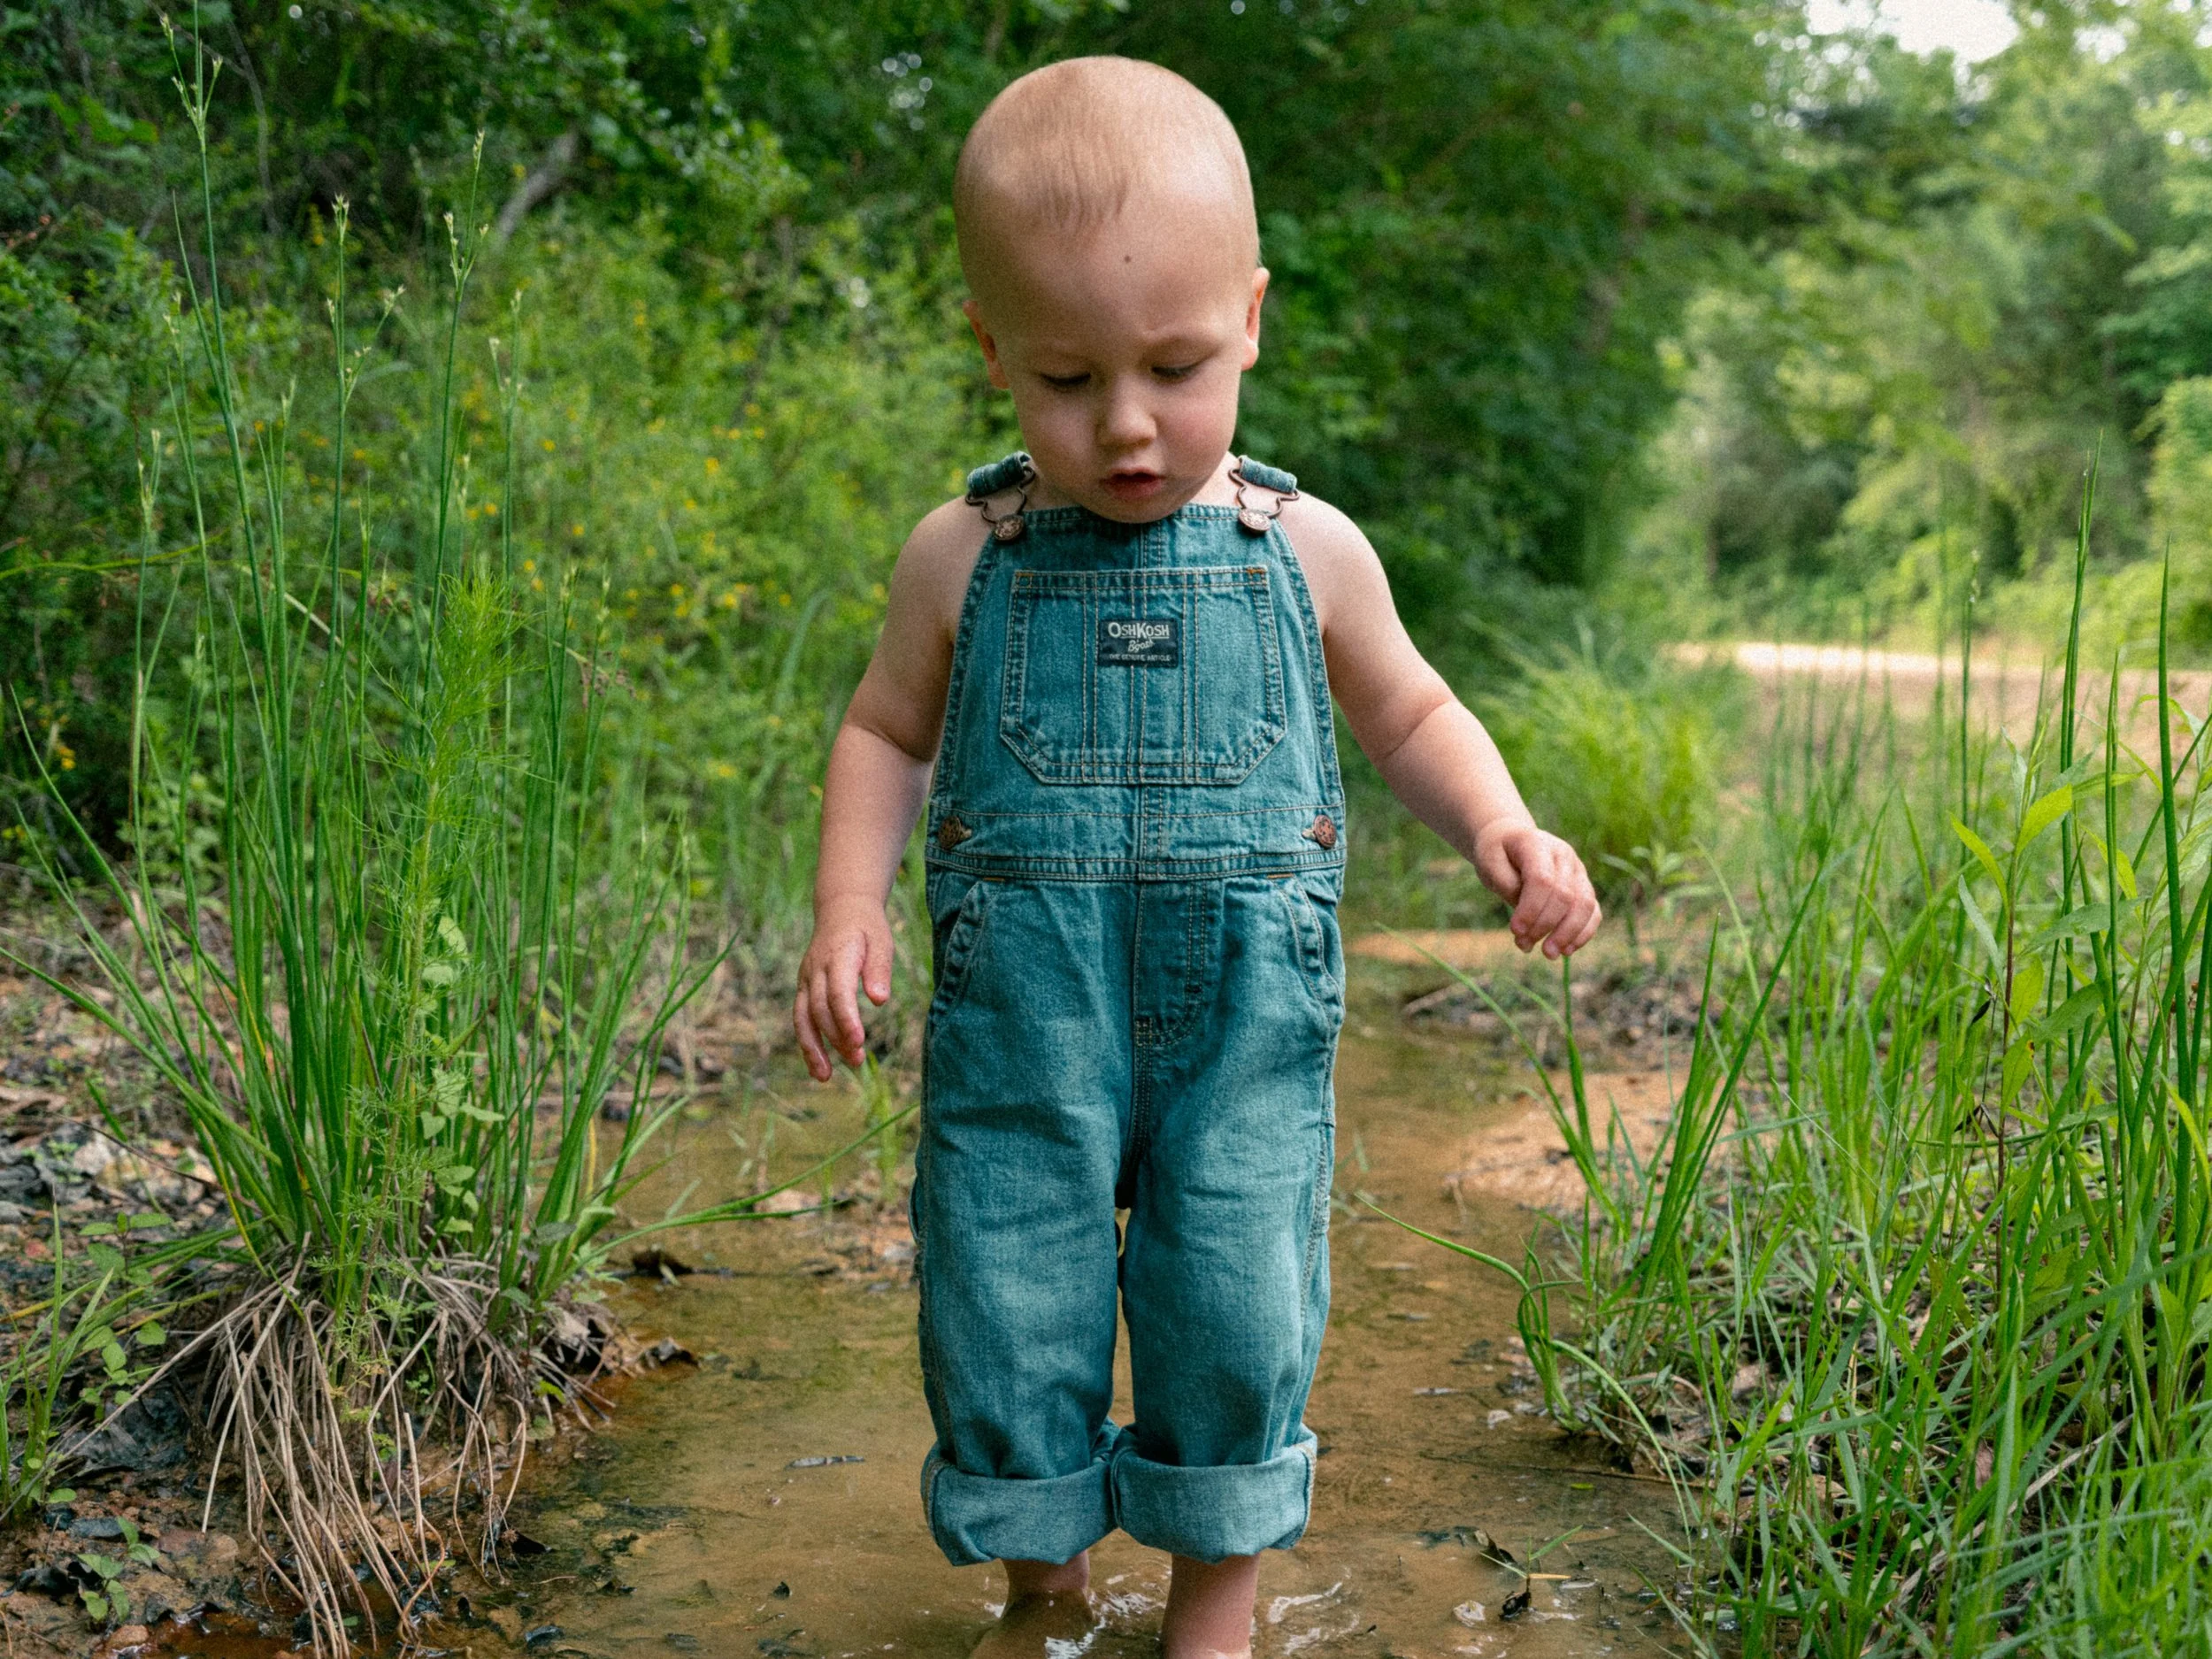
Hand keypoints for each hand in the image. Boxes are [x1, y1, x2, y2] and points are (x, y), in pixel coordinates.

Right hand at [793, 896, 893, 1080]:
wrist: (841, 908)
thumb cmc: (867, 928)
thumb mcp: (882, 942)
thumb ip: (879, 970)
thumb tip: (879, 1000)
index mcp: (837, 956)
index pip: (838, 992)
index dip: (846, 1019)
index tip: (859, 1042)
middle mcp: (815, 969)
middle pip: (820, 1009)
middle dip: (836, 1037)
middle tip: (857, 1061)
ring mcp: (806, 978)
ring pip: (803, 1017)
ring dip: (813, 1048)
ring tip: (825, 1076)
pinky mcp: (804, 987)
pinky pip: (801, 1017)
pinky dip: (807, 1042)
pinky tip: (819, 1066)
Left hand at [1473, 821, 1601, 958]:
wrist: (1511, 840)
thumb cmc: (1498, 854)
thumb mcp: (1489, 864)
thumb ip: (1507, 885)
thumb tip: (1527, 916)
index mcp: (1538, 844)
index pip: (1542, 880)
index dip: (1531, 909)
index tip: (1515, 930)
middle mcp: (1564, 856)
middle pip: (1565, 895)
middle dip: (1545, 925)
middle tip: (1524, 945)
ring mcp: (1578, 871)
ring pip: (1584, 904)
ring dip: (1567, 934)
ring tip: (1548, 954)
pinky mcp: (1584, 887)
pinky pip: (1593, 911)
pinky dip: (1583, 933)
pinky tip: (1567, 950)